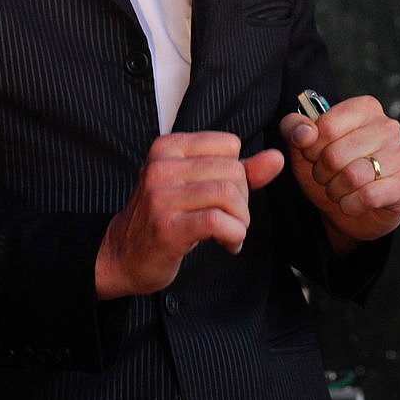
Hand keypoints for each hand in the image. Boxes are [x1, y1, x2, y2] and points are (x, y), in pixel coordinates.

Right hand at [95, 131, 283, 298]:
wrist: (122, 254)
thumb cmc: (163, 217)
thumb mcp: (197, 185)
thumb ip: (239, 170)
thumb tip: (276, 157)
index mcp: (167, 147)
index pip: (229, 145)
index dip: (236, 172)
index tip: (225, 196)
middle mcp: (161, 166)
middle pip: (232, 171)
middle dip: (242, 200)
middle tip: (230, 220)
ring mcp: (161, 196)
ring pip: (228, 195)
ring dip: (240, 221)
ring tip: (231, 233)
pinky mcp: (168, 227)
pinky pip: (219, 222)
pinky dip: (234, 235)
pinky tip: (227, 244)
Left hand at [281, 96, 399, 251]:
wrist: (348, 209)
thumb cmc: (327, 169)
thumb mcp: (302, 145)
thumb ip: (294, 128)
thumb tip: (305, 133)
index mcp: (364, 108)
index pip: (326, 126)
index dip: (310, 148)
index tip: (312, 155)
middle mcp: (387, 126)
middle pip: (336, 154)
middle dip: (321, 172)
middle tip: (325, 176)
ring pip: (352, 177)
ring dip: (335, 190)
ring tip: (338, 189)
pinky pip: (368, 196)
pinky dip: (350, 204)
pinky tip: (352, 202)